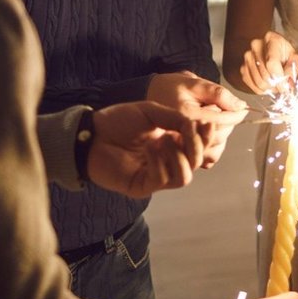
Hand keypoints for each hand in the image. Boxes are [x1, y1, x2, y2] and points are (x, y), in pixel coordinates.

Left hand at [88, 101, 202, 196]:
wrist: (90, 134)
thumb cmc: (118, 121)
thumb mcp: (152, 112)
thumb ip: (175, 118)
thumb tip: (196, 125)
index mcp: (172, 143)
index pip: (200, 146)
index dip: (207, 137)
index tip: (207, 122)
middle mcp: (168, 161)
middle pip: (197, 162)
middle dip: (196, 145)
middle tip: (186, 129)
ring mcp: (156, 176)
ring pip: (185, 177)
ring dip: (179, 156)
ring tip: (163, 139)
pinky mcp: (142, 187)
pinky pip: (164, 180)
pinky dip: (161, 162)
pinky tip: (150, 148)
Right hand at [146, 72, 248, 167]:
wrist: (149, 97)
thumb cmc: (171, 87)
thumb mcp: (193, 83)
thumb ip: (217, 93)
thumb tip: (240, 105)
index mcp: (185, 115)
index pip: (220, 120)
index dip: (235, 114)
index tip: (243, 108)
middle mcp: (181, 135)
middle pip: (218, 136)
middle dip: (228, 123)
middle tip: (229, 111)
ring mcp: (180, 148)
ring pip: (214, 149)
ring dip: (222, 135)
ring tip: (217, 122)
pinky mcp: (182, 155)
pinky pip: (206, 158)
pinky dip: (214, 148)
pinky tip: (210, 134)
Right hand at [240, 31, 297, 95]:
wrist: (272, 51)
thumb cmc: (284, 53)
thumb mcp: (295, 57)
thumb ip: (294, 66)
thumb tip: (287, 79)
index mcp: (271, 39)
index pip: (272, 63)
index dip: (279, 79)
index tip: (285, 87)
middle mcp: (256, 46)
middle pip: (265, 75)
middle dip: (277, 85)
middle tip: (283, 86)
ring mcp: (247, 57)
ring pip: (259, 83)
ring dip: (270, 89)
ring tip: (277, 84)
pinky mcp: (243, 68)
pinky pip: (252, 86)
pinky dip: (262, 90)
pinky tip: (268, 85)